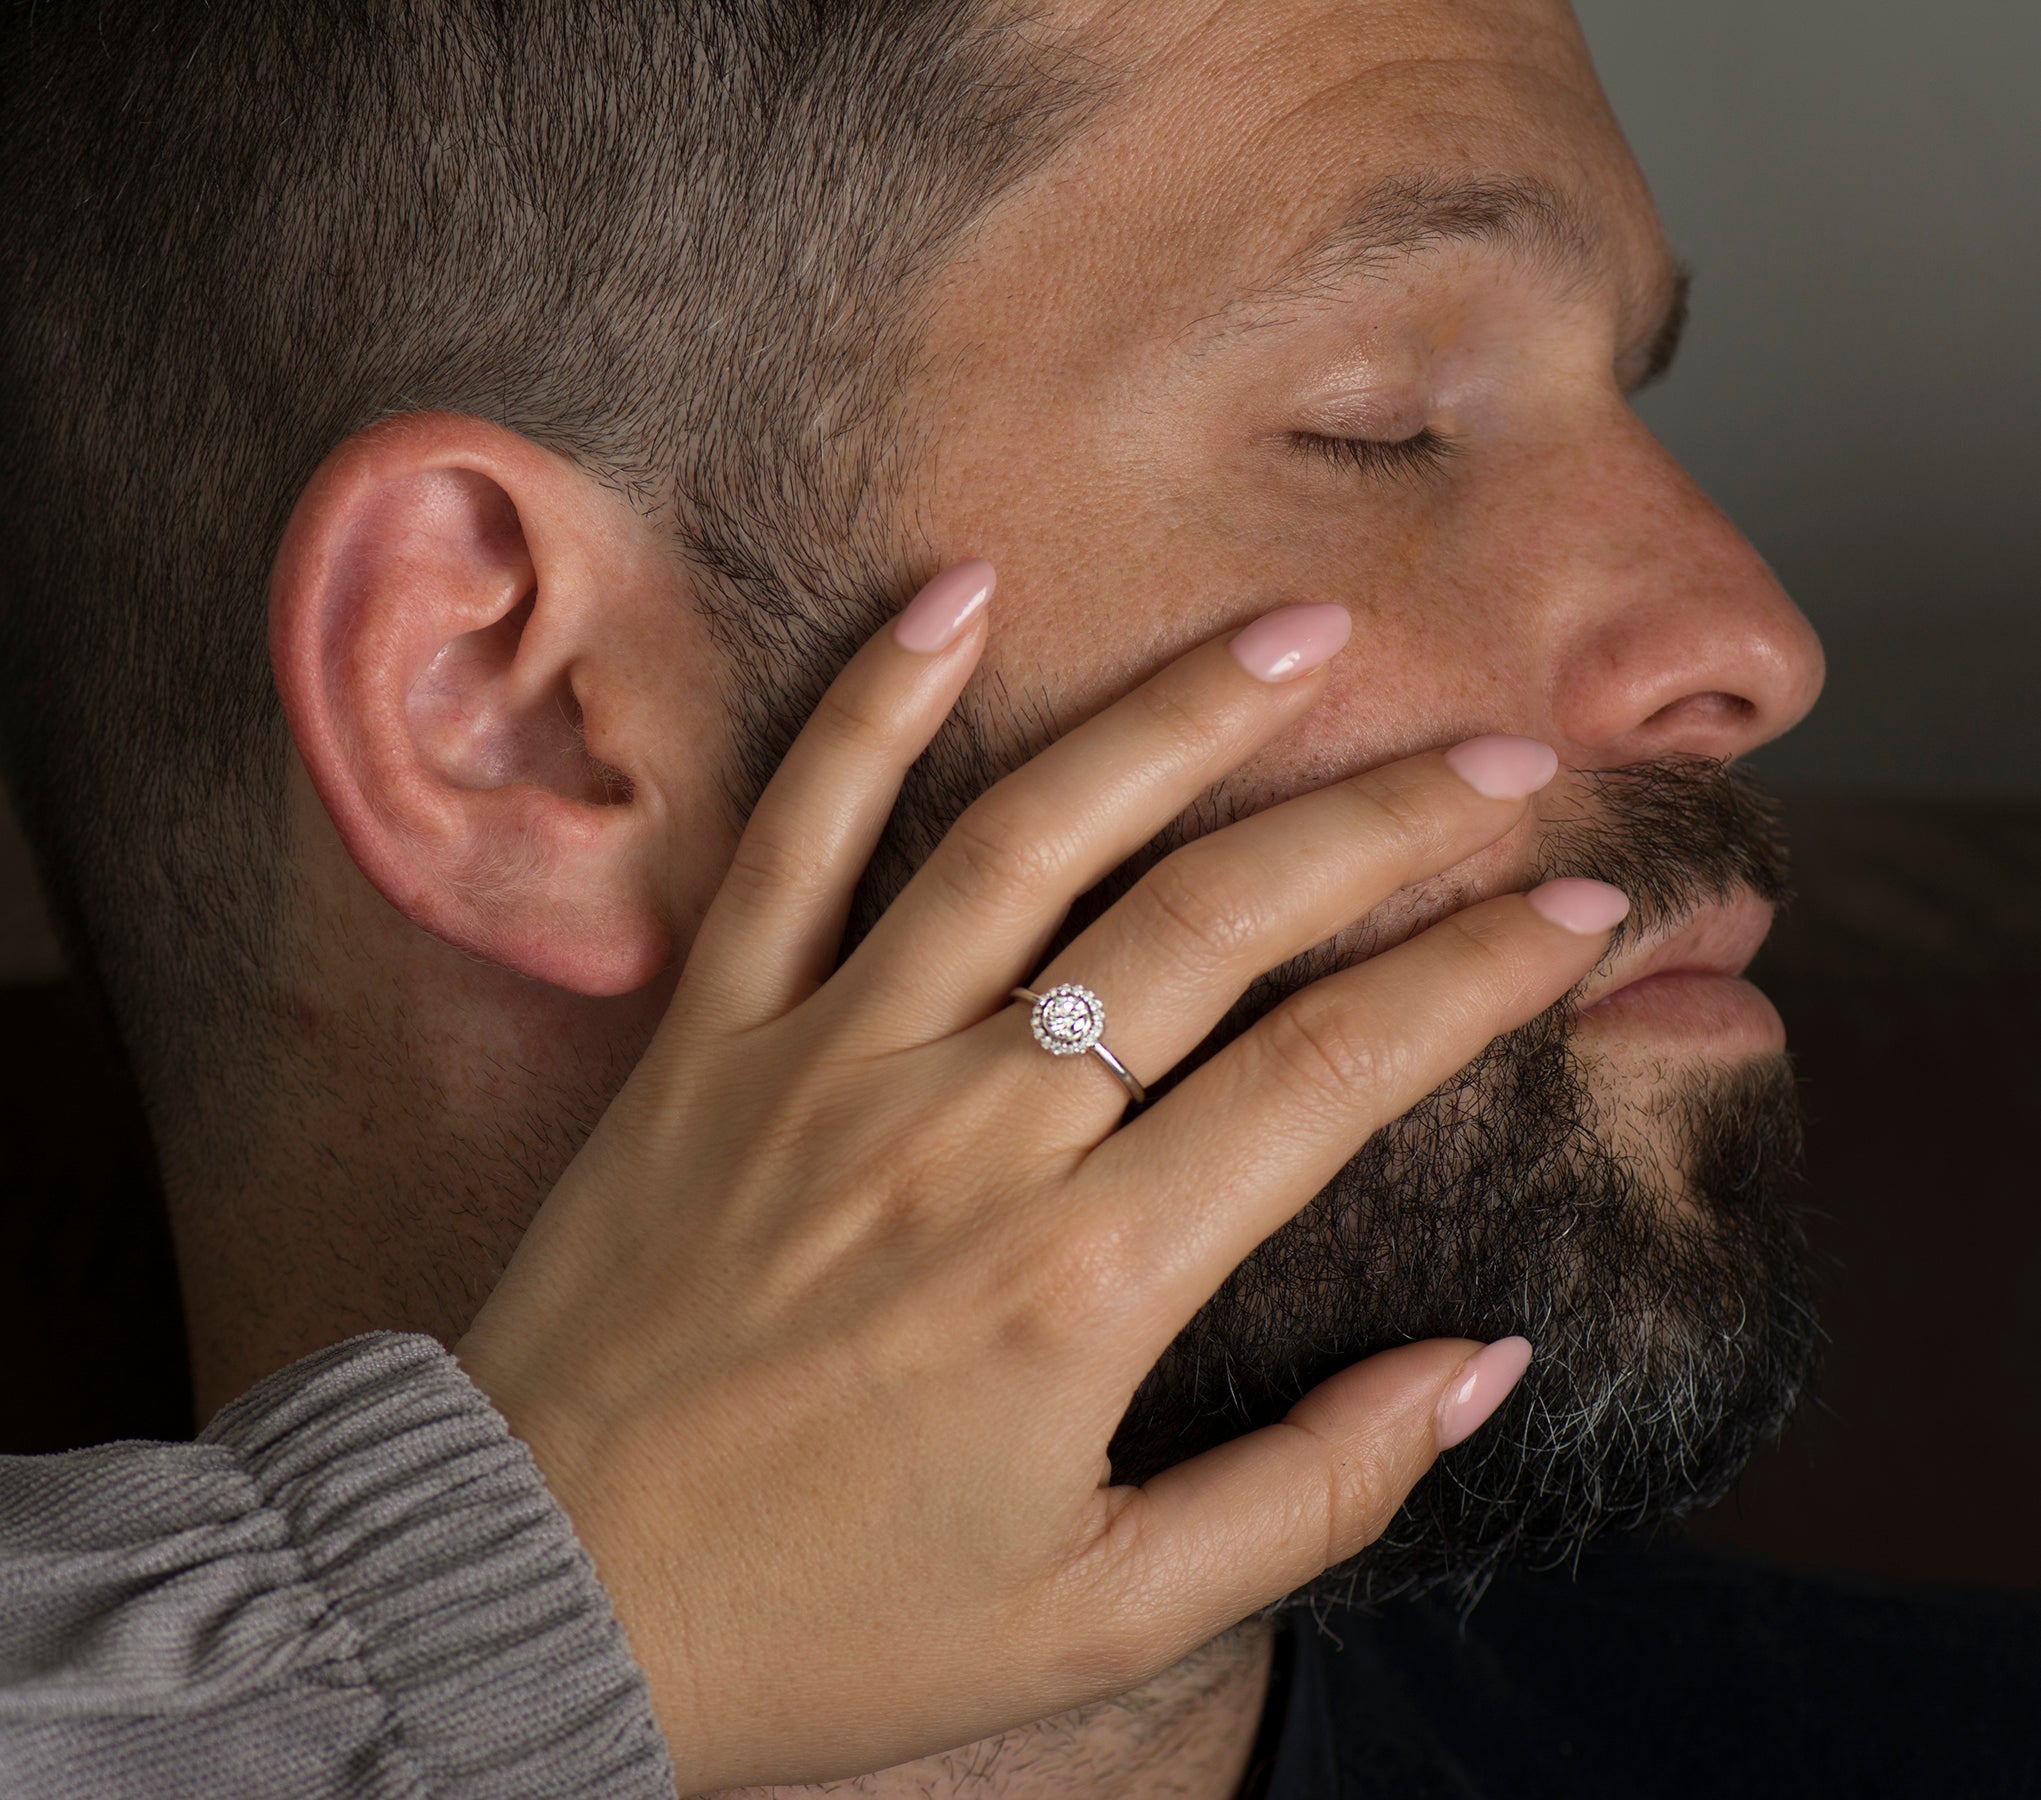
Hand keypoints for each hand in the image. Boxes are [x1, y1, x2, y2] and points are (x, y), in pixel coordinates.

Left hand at [452, 561, 1626, 1793]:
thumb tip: (1481, 1363)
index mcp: (1085, 1277)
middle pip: (1214, 920)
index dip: (1480, 971)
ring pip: (1032, 839)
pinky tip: (956, 593)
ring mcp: (831, 1059)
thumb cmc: (827, 1626)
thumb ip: (1311, 1492)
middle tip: (1502, 751)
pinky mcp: (713, 1035)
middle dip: (1383, 820)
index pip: (1334, 1070)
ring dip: (1177, 718)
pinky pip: (793, 838)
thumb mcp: (1101, 1619)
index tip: (1583, 901)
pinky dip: (871, 708)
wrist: (537, 1594)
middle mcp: (971, 1131)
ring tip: (1298, 631)